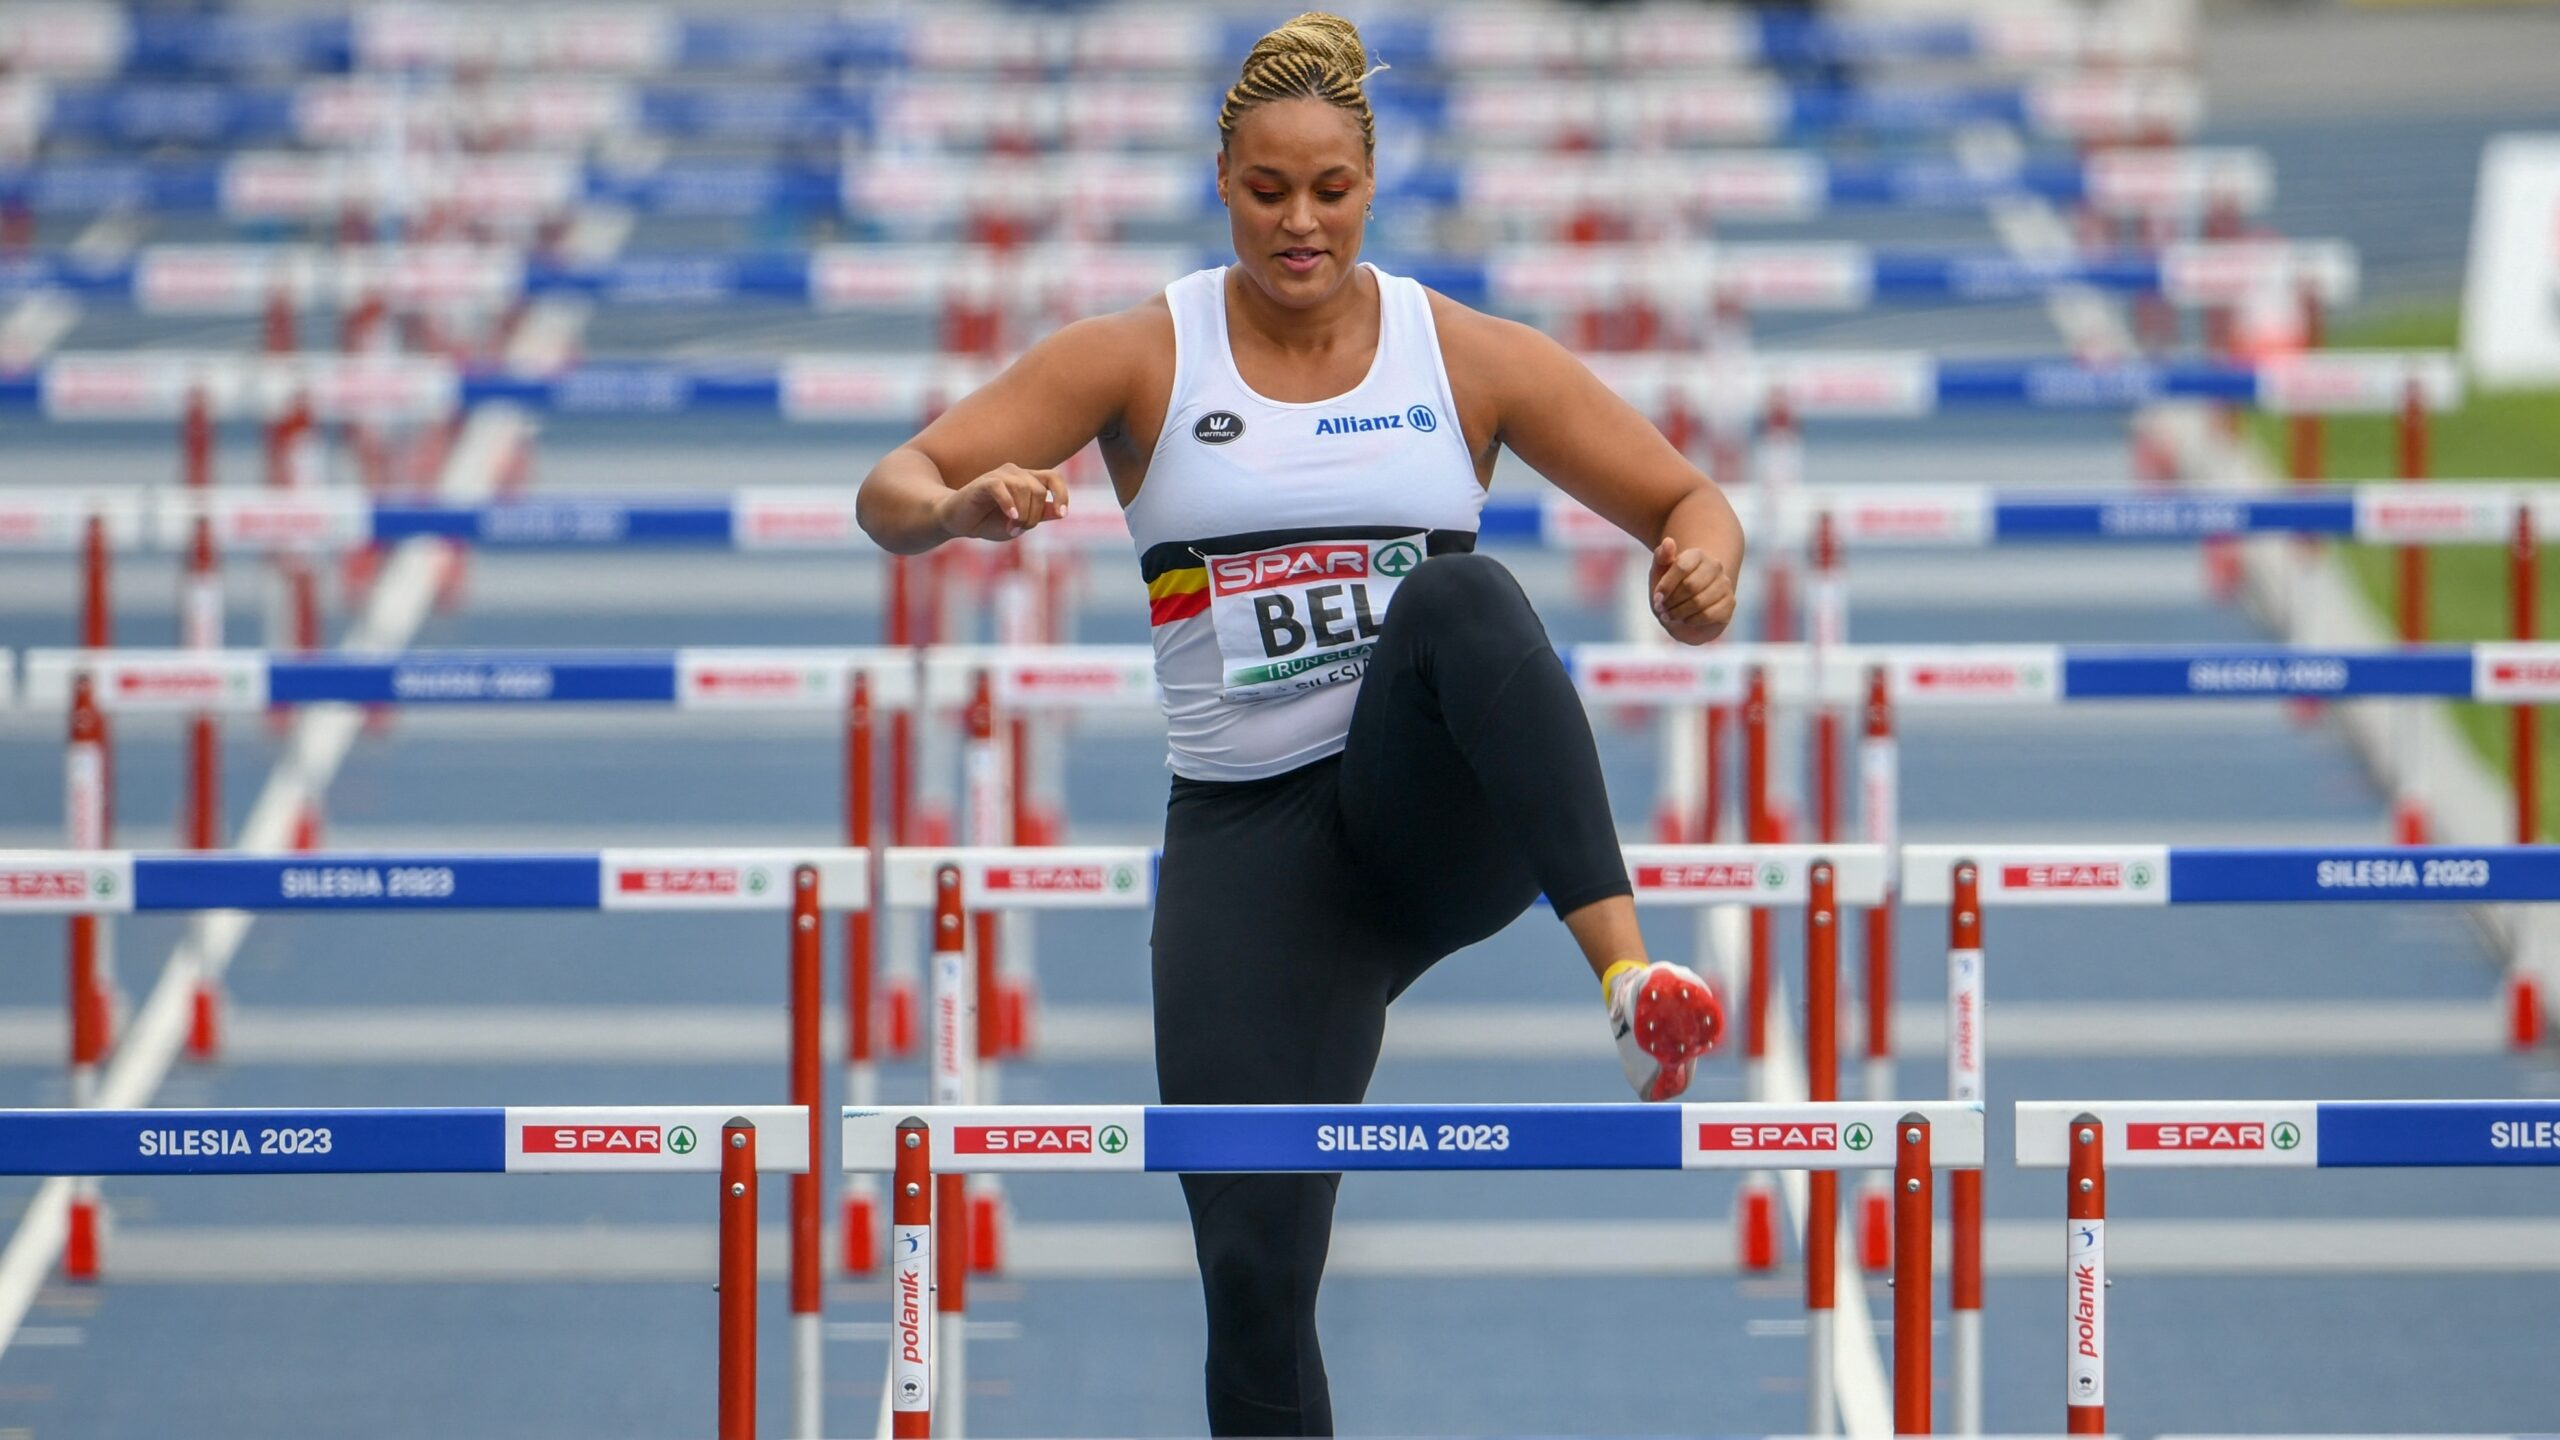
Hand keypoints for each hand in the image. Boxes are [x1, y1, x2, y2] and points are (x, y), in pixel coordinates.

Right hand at [934, 464, 1070, 542]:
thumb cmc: (988, 522)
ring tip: (1010, 528)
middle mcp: (1015, 473)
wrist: (957, 522)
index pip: (1053, 478)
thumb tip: (1061, 512)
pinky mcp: (984, 482)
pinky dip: (1009, 503)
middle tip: (1018, 530)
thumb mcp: (1019, 523)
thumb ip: (1039, 516)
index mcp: (1027, 480)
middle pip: (1038, 490)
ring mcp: (999, 475)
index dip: (1061, 494)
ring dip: (1022, 514)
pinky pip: (1001, 487)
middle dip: (1033, 515)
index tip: (1062, 514)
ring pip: (1024, 488)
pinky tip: (1010, 517)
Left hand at [1648, 538, 1734, 644]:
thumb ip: (1661, 556)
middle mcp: (1715, 566)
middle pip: (1690, 586)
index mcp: (1697, 555)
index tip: (1656, 598)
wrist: (1686, 609)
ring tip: (1670, 616)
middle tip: (1661, 610)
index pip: (1681, 567)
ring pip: (1699, 602)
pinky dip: (1692, 620)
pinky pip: (1709, 614)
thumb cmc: (1671, 588)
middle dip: (1671, 601)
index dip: (1666, 585)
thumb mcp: (1659, 572)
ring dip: (1679, 612)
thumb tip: (1668, 541)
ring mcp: (1724, 584)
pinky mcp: (1729, 603)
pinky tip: (1685, 619)